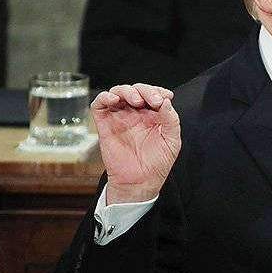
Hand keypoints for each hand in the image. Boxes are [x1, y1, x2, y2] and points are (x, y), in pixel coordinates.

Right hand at [91, 83, 180, 203]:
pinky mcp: (105, 124)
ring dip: (127, 91)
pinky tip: (115, 101)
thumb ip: (171, 119)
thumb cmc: (157, 163)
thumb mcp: (172, 140)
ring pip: (118, 92)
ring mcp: (119, 117)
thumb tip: (166, 100)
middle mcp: (135, 113)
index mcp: (152, 115)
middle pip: (136, 90)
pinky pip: (99, 105)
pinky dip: (105, 97)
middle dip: (145, 90)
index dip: (158, 91)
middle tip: (153, 101)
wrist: (140, 182)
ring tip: (136, 101)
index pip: (153, 94)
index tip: (165, 97)